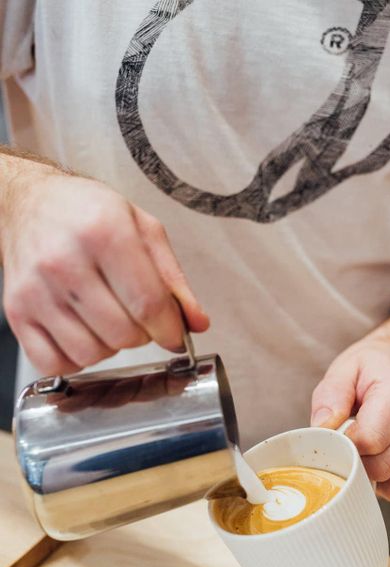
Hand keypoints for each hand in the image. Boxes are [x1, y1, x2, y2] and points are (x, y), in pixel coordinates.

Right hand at [0, 163, 208, 374]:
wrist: (30, 203)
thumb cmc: (88, 213)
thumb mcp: (143, 229)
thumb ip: (173, 279)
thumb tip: (195, 322)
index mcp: (104, 232)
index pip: (148, 304)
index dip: (170, 330)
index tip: (174, 336)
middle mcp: (65, 261)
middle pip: (122, 334)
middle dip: (141, 335)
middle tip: (135, 316)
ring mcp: (35, 289)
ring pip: (91, 354)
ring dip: (109, 347)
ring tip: (107, 320)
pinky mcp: (16, 311)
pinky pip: (53, 363)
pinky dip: (74, 360)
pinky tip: (81, 335)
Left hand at [310, 333, 389, 501]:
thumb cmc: (369, 368)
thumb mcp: (343, 370)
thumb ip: (330, 397)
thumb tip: (323, 430)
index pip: (369, 441)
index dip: (343, 443)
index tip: (332, 433)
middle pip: (379, 467)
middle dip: (353, 459)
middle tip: (342, 440)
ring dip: (366, 473)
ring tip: (358, 445)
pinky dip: (380, 481)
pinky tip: (371, 457)